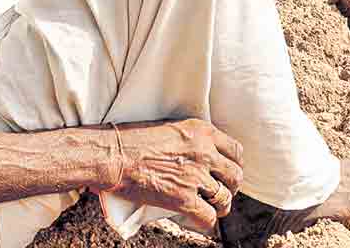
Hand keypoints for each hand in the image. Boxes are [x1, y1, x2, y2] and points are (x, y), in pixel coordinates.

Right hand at [107, 119, 244, 233]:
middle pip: (235, 175)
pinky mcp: (184, 199)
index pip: (235, 150)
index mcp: (202, 131)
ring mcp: (195, 176)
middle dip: (230, 187)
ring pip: (225, 198)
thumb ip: (192, 140)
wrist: (114, 155)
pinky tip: (200, 220)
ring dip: (219, 206)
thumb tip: (200, 155)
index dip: (233, 165)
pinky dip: (206, 222)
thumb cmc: (132, 140)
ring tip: (212, 208)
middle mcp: (204, 152)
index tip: (225, 172)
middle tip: (220, 192)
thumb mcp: (171, 128)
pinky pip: (209, 217)